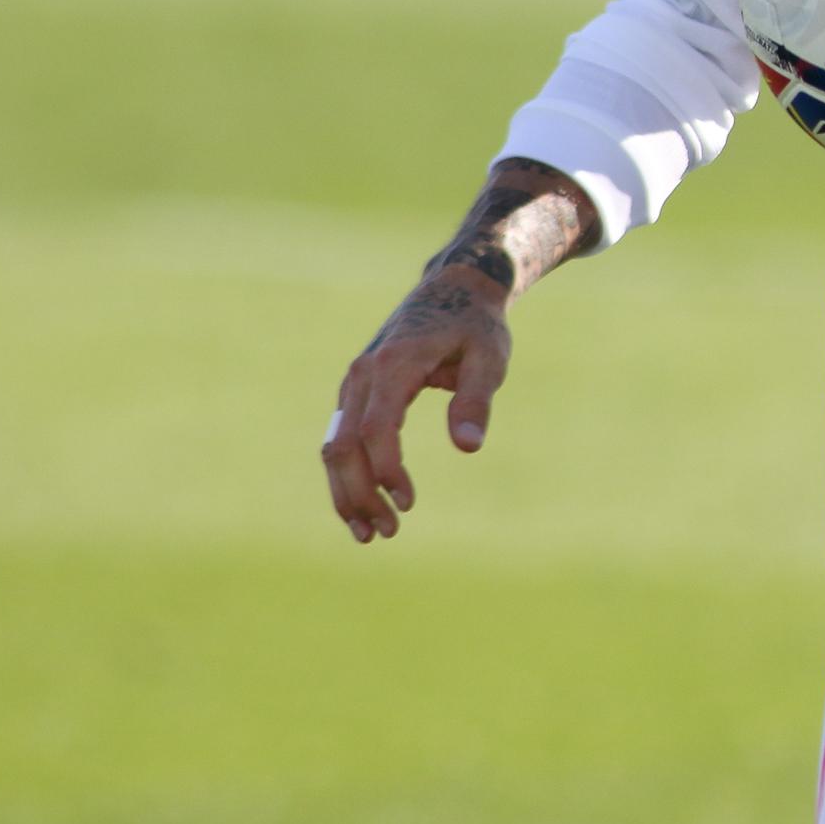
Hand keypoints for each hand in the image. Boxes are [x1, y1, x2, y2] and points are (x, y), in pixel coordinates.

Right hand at [321, 266, 510, 542]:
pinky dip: (346, 475)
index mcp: (395, 364)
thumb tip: (468, 447)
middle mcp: (363, 374)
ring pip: (335, 445)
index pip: (378, 428)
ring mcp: (354, 383)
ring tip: (372, 534)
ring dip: (347, 492)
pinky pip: (341, 438)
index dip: (387, 470)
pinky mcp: (355, 392)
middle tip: (389, 532)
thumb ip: (476, 399)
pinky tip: (363, 507)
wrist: (453, 289)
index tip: (409, 502)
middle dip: (361, 494)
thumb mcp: (489, 357)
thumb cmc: (476, 325)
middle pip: (345, 445)